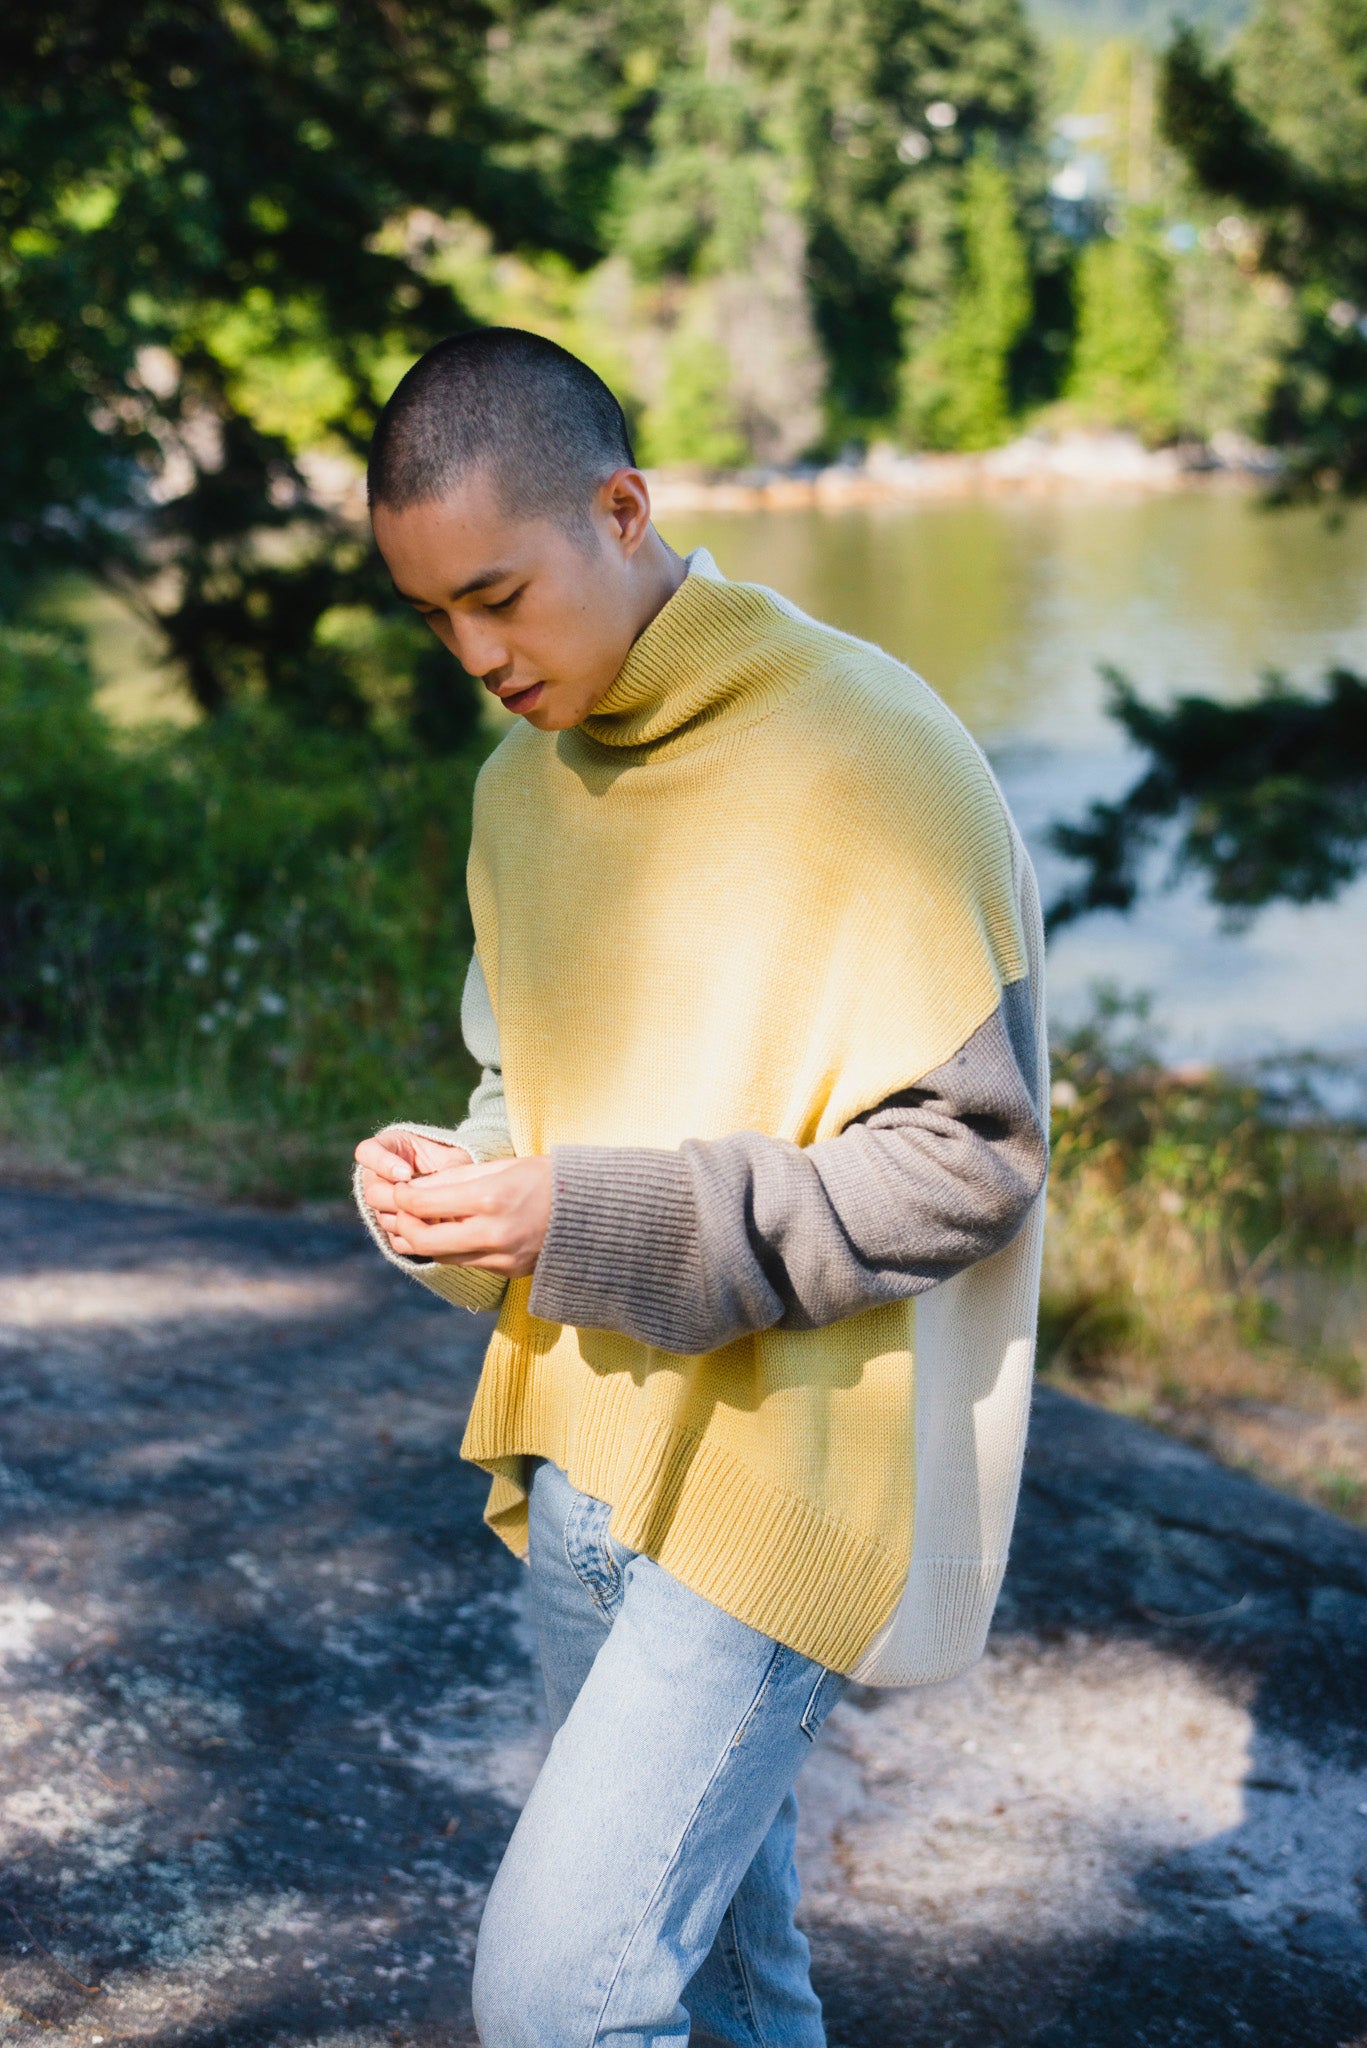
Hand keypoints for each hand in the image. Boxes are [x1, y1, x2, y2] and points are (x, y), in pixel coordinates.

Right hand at [355, 1128, 471, 1231]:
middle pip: (373, 1193)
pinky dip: (416, 1237)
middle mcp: (377, 1176)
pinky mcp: (394, 1228)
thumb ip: (450, 1168)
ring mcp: (383, 1205)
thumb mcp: (456, 1158)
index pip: (367, 1152)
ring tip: (438, 1214)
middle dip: (399, 1199)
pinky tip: (436, 1229)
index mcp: (389, 1148)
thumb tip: (438, 1191)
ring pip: (382, 1218)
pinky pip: (395, 1239)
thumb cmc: (455, 1164)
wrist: (461, 1187)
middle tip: (424, 1200)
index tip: (407, 1173)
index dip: (382, 1164)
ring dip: (410, 1219)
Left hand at [384, 1156, 551, 1276]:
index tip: (397, 1189)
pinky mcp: (510, 1271)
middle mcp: (493, 1233)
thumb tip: (416, 1186)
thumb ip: (458, 1178)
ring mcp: (502, 1257)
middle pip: (424, 1240)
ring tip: (419, 1223)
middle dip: (404, 1225)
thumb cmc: (549, 1178)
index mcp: (491, 1198)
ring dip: (424, 1241)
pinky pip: (467, 1263)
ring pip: (442, 1257)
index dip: (402, 1197)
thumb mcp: (504, 1166)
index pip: (425, 1204)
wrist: (597, 1212)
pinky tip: (449, 1234)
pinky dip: (452, 1249)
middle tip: (401, 1212)